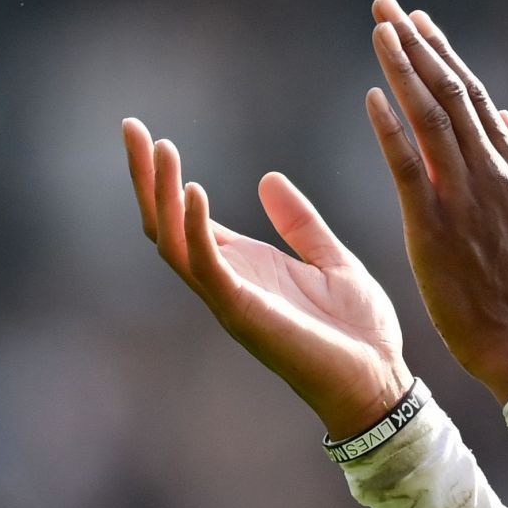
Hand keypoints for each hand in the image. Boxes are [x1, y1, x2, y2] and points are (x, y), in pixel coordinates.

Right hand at [122, 118, 413, 437]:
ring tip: (159, 148)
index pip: (187, 215)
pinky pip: (207, 267)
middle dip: (145, 177)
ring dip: (162, 195)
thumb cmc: (357, 331)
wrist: (378, 380)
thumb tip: (268, 179)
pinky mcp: (243, 312)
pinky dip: (196, 229)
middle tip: (129, 127)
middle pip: (165, 223)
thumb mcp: (332, 260)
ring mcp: (230, 297)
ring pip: (173, 241)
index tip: (148, 133)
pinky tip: (194, 192)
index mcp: (246, 265)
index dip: (165, 177)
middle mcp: (227, 279)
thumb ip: (301, 224)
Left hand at [364, 0, 507, 403]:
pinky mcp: (434, 228)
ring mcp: (464, 199)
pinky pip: (408, 166)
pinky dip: (391, 128)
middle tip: (387, 6)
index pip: (475, 99)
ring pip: (431, 118)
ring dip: (403, 69)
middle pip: (451, 95)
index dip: (445, 57)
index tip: (419, 23)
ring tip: (379, 30)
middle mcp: (491, 175)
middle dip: (418, 45)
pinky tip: (373, 95)